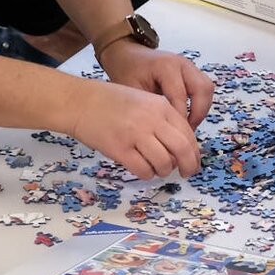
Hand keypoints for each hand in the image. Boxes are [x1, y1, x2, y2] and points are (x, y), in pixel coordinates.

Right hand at [71, 77, 200, 179]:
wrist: (80, 102)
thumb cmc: (111, 103)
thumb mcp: (143, 101)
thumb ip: (162, 119)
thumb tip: (181, 148)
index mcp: (160, 106)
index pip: (188, 133)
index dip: (194, 152)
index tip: (193, 161)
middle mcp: (151, 119)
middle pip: (182, 149)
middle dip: (188, 166)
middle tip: (186, 173)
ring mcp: (135, 134)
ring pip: (164, 163)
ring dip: (164, 170)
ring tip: (156, 168)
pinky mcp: (120, 149)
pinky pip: (143, 170)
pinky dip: (146, 174)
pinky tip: (141, 169)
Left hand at [100, 41, 214, 128]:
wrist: (128, 56)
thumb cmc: (128, 72)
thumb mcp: (132, 91)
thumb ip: (149, 108)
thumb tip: (163, 132)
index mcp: (166, 66)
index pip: (180, 96)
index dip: (180, 118)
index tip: (174, 136)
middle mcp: (183, 63)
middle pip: (203, 89)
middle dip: (198, 114)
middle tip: (187, 132)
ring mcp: (190, 66)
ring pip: (207, 88)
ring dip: (202, 109)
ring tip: (188, 126)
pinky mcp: (192, 71)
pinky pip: (204, 88)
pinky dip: (200, 104)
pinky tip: (188, 117)